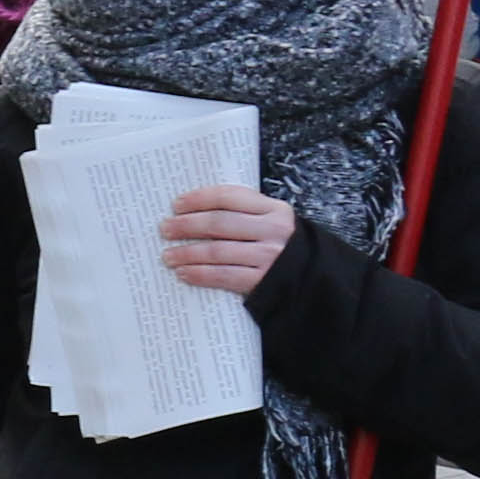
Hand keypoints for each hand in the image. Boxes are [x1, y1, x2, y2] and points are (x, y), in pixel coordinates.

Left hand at [159, 184, 296, 296]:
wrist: (314, 277)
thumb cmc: (281, 245)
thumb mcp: (271, 222)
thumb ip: (244, 213)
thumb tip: (192, 210)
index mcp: (274, 209)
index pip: (229, 197)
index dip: (199, 199)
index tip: (176, 204)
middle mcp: (273, 231)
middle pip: (219, 224)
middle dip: (187, 226)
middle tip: (165, 229)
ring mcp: (269, 257)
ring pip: (218, 251)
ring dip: (187, 253)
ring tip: (168, 255)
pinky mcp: (264, 281)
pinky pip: (224, 276)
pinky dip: (200, 274)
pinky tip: (184, 273)